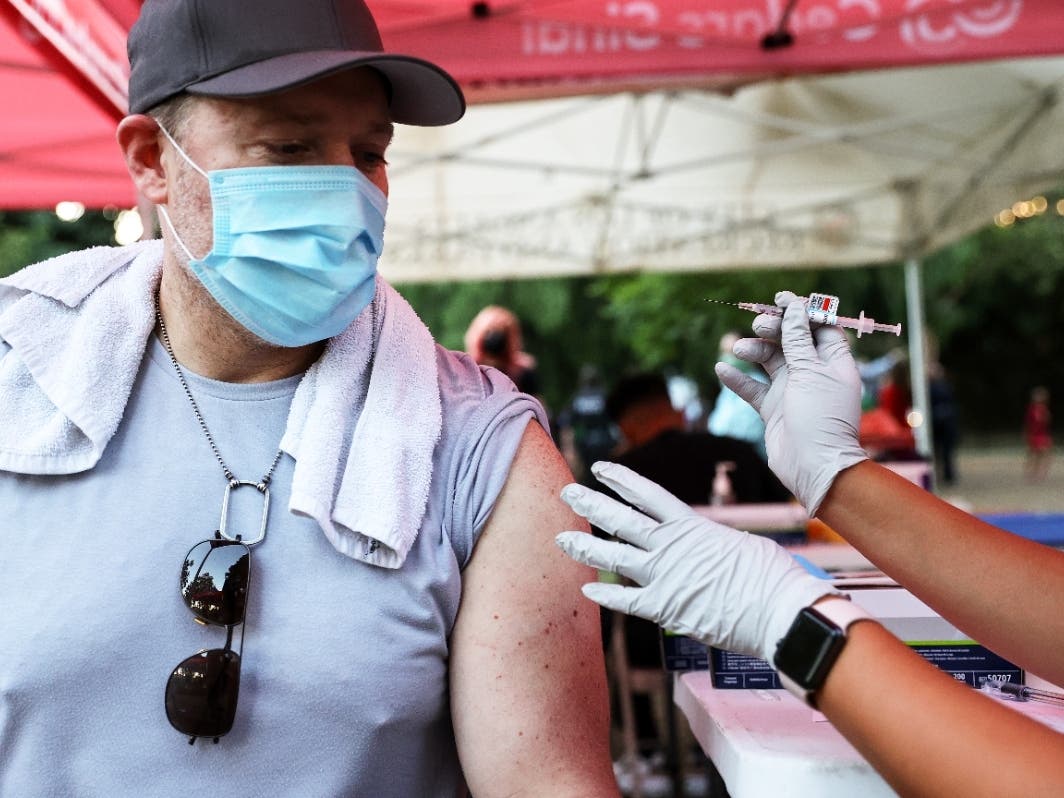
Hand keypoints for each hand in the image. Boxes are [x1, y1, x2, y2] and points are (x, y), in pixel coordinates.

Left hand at [555, 462, 837, 660]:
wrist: (780, 610)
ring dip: (586, 547)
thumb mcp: (742, 546)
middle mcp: (672, 546)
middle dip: (591, 504)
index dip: (621, 479)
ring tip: (561, 538)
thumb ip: (715, 544)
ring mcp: (666, 576)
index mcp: (692, 526)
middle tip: (566, 492)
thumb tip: (713, 547)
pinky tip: (586, 590)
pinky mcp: (667, 608)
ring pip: (615, 556)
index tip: (599, 468)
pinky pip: (627, 602)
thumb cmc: (773, 577)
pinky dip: (606, 596)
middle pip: (622, 520)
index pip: (648, 495)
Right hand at [714, 291, 866, 513]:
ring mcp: (792, 391)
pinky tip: (721, 368)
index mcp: (833, 363)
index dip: (802, 312)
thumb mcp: (810, 371)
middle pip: (791, 341)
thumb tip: (795, 308)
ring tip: (738, 348)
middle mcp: (813, 374)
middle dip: (774, 329)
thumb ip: (798, 339)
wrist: (813, 465)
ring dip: (753, 350)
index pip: (820, 328)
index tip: (781, 300)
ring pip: (769, 361)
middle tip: (757, 325)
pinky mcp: (773, 409)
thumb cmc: (820, 417)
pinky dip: (738, 378)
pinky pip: (753, 388)